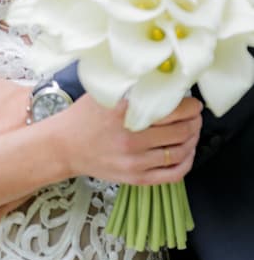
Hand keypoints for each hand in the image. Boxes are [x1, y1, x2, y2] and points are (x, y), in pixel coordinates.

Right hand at [66, 95, 202, 185]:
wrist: (64, 146)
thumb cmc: (84, 116)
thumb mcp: (103, 94)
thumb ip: (130, 89)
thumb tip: (162, 81)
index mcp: (124, 112)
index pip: (171, 110)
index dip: (190, 107)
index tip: (194, 103)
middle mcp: (131, 138)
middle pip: (180, 131)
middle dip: (195, 122)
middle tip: (196, 115)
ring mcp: (135, 161)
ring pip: (180, 152)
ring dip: (192, 140)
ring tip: (193, 131)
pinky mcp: (136, 178)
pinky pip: (172, 174)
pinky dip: (186, 163)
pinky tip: (187, 152)